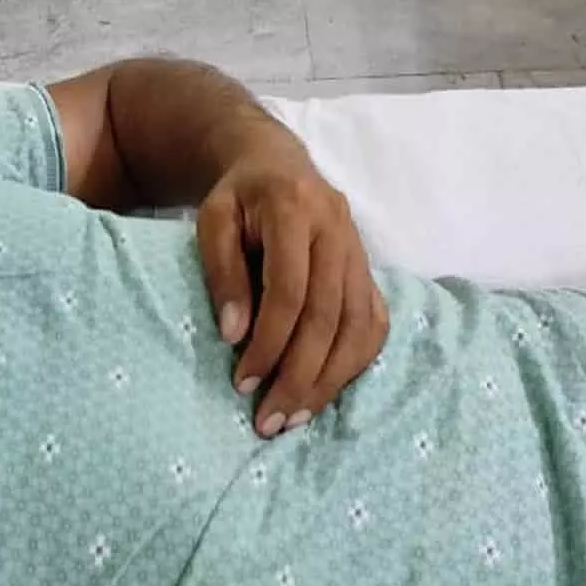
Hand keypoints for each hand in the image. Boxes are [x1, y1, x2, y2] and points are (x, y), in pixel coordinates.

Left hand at [196, 147, 387, 436]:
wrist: (275, 163)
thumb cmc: (236, 197)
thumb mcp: (211, 221)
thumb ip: (221, 273)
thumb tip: (234, 335)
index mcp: (295, 211)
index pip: (290, 291)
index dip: (269, 342)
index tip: (243, 384)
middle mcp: (338, 230)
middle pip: (329, 316)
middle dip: (300, 375)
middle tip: (269, 421)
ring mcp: (360, 250)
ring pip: (359, 325)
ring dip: (330, 379)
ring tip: (295, 418)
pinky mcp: (368, 268)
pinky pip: (374, 322)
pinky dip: (355, 361)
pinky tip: (327, 390)